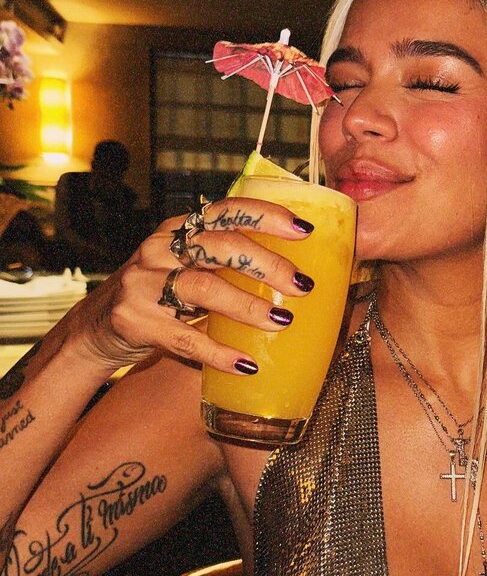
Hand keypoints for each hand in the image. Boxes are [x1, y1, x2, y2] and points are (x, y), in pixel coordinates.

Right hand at [67, 198, 315, 373]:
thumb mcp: (184, 268)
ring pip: (203, 289)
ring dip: (248, 307)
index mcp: (177, 230)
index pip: (225, 211)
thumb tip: (293, 278)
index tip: (303, 230)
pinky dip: (219, 353)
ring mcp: (143, 284)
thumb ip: (223, 265)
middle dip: (267, 265)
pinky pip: (184, 338)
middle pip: (220, 247)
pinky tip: (246, 364)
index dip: (265, 216)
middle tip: (301, 285)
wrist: (95, 330)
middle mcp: (159, 249)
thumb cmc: (157, 297)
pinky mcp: (134, 321)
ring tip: (281, 322)